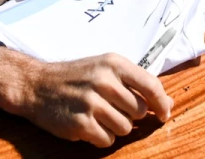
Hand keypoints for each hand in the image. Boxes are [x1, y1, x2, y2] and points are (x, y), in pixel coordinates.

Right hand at [0, 48, 173, 147]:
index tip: (164, 113)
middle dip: (130, 115)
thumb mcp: (105, 69)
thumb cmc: (76, 77)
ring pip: (125, 128)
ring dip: (115, 128)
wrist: (37, 86)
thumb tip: (167, 103)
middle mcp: (104, 81)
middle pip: (139, 111)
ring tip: (98, 116)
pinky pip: (107, 140)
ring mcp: (91, 103)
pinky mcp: (80, 123)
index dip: (161, 103)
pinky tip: (89, 126)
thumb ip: (135, 83)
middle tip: (112, 109)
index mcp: (114, 64)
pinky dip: (101, 137)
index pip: (151, 85)